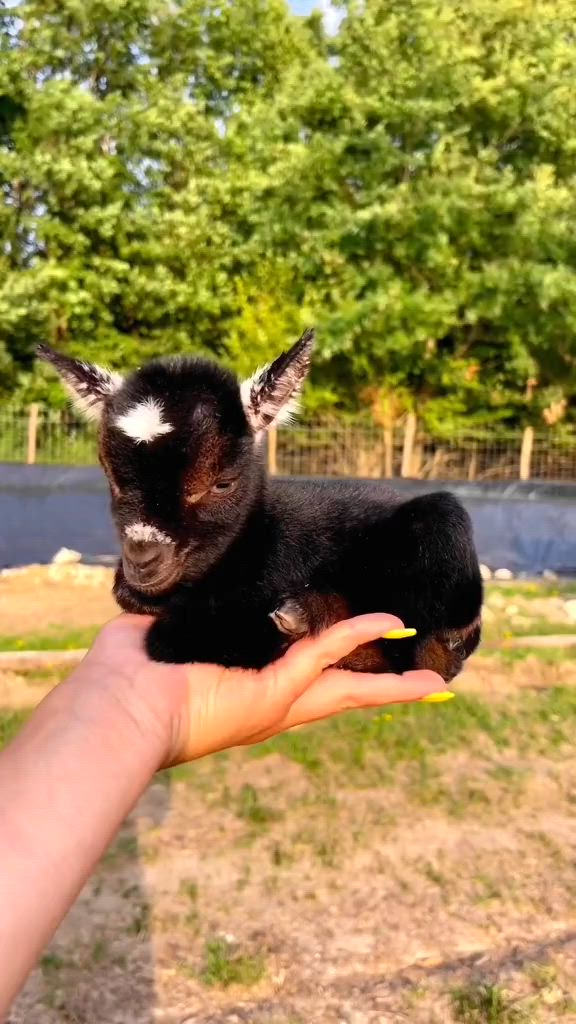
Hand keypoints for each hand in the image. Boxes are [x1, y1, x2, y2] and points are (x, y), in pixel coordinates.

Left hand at [82, 612, 445, 766]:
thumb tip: (164, 602)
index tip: (352, 669)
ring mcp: (275, 704)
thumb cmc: (124, 681)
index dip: (330, 674)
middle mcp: (266, 707)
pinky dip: (357, 634)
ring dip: (390, 685)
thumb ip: (169, 620)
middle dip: (379, 694)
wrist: (118, 710)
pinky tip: (389, 622)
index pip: (297, 683)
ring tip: (432, 684)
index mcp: (242, 696)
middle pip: (337, 698)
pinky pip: (326, 654)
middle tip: (420, 691)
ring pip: (346, 689)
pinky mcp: (274, 693)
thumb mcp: (152, 639)